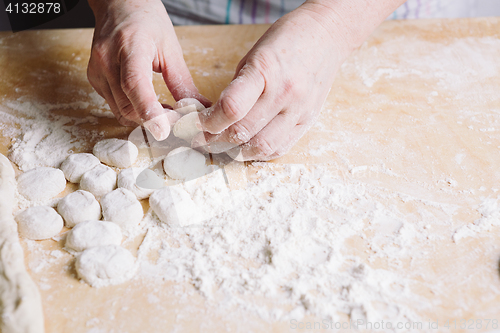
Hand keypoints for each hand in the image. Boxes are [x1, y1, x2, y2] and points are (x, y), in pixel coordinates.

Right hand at [87, 0, 209, 139]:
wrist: (118, 5)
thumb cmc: (147, 21)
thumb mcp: (171, 48)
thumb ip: (183, 83)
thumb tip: (201, 109)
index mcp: (130, 46)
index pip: (135, 84)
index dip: (149, 111)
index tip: (164, 131)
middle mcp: (107, 60)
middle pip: (128, 105)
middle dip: (153, 120)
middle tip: (177, 121)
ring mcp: (97, 71)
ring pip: (121, 111)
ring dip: (144, 119)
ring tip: (165, 112)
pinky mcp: (94, 79)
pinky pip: (115, 106)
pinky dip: (133, 111)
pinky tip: (149, 104)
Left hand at [194, 2, 348, 160]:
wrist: (326, 36)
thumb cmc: (286, 41)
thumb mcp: (253, 56)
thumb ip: (236, 88)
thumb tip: (215, 118)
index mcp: (265, 71)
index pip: (231, 108)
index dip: (209, 122)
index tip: (198, 124)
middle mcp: (284, 93)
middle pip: (243, 131)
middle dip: (217, 139)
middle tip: (204, 139)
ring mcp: (299, 109)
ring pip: (262, 146)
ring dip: (238, 152)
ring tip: (225, 146)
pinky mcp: (308, 120)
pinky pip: (281, 147)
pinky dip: (260, 152)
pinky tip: (248, 147)